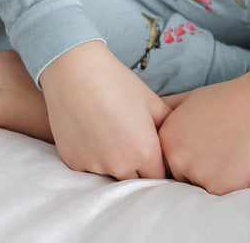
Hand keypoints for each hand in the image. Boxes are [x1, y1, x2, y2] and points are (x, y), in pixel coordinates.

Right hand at [39, 40, 171, 179]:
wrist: (74, 70)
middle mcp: (120, 165)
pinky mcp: (73, 162)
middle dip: (136, 166)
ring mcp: (94, 166)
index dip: (157, 163)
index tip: (151, 148)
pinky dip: (92, 155)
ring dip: (113, 161)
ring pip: (110, 174)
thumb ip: (167, 125)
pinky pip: (89, 167)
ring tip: (108, 130)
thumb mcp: (150, 100)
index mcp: (145, 151)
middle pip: (135, 179)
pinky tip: (90, 130)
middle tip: (129, 137)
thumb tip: (176, 138)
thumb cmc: (116, 80)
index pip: (159, 175)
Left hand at [159, 66, 249, 193]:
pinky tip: (236, 161)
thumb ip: (165, 110)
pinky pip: (218, 194)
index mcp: (166, 138)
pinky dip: (228, 182)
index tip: (198, 144)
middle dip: (195, 167)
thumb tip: (149, 118)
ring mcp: (196, 174)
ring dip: (211, 176)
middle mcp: (176, 158)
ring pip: (199, 186)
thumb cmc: (225, 99)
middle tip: (215, 148)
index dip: (184, 154)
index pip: (165, 160)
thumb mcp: (187, 98)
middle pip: (180, 175)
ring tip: (227, 152)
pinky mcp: (218, 188)